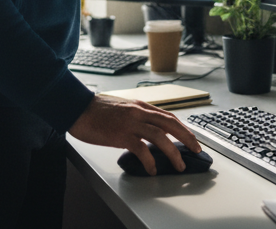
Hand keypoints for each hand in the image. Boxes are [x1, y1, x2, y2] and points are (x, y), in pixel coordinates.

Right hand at [68, 95, 200, 174]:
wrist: (78, 108)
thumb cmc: (98, 110)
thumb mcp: (123, 108)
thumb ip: (137, 116)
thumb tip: (148, 129)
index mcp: (140, 106)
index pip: (168, 116)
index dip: (183, 128)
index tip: (192, 138)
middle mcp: (139, 112)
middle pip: (170, 123)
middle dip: (186, 137)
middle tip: (196, 150)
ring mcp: (131, 122)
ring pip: (160, 136)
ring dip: (173, 152)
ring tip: (179, 165)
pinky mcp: (121, 134)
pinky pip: (141, 149)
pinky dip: (150, 160)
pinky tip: (153, 169)